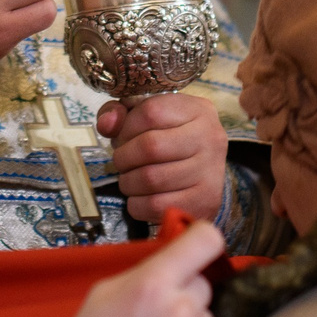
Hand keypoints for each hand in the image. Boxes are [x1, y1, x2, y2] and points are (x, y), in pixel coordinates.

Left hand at [99, 93, 226, 224]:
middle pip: (150, 146)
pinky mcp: (204, 203)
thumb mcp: (149, 117)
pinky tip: (140, 197)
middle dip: (124, 157)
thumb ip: (122, 113)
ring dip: (128, 182)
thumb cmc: (171, 141)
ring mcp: (210, 172)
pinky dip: (137, 204)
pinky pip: (155, 206)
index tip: (123, 138)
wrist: (204, 178)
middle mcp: (210, 138)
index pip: (151, 111)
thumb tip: (106, 125)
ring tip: (130, 179)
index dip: (126, 127)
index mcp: (197, 110)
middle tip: (122, 162)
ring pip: (151, 179)